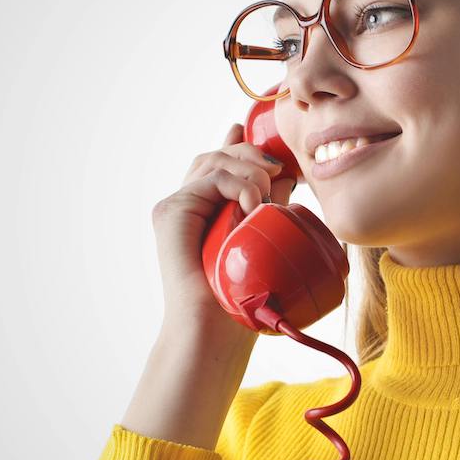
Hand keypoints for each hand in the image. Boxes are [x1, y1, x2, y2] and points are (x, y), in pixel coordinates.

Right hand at [150, 122, 296, 341]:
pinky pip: (211, 179)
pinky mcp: (171, 211)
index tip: (255, 130)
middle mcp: (189, 206)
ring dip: (250, 170)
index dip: (238, 145)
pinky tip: (252, 205)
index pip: (221, 166)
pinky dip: (238, 185)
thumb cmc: (240, 297)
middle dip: (252, 154)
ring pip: (215, 162)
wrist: (215, 329)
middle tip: (279, 167)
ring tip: (267, 197)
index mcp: (207, 212)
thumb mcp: (263, 238)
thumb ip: (270, 205)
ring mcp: (177, 207)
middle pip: (218, 157)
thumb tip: (288, 177)